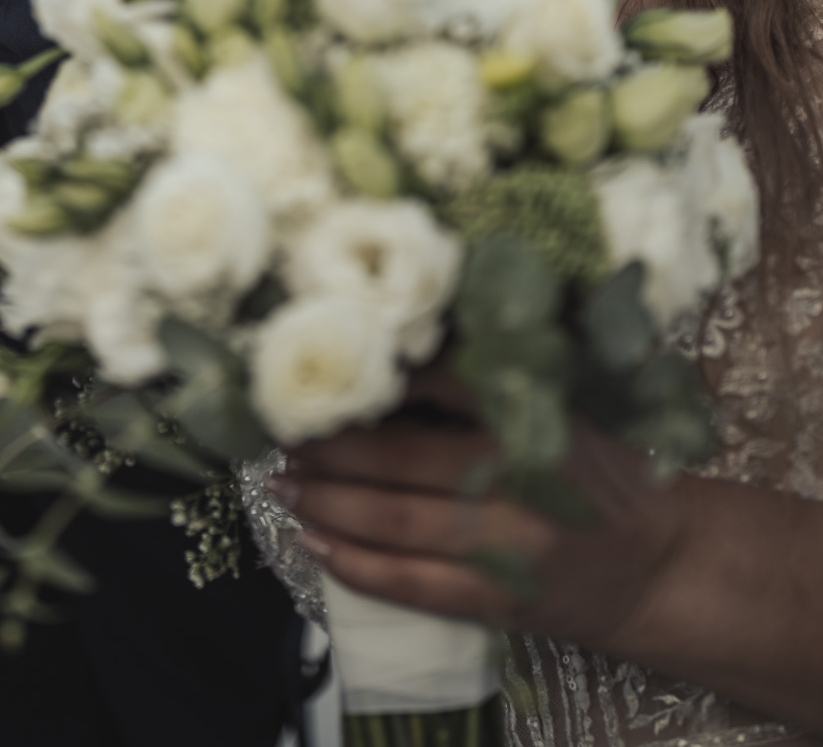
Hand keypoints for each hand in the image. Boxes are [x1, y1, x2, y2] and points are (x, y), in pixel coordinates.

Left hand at [275, 369, 691, 653]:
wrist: (663, 570)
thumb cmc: (606, 475)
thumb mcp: (567, 410)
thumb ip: (498, 381)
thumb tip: (408, 341)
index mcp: (535, 421)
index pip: (445, 382)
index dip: (380, 374)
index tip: (328, 360)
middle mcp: (516, 482)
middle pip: (401, 457)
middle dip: (330, 445)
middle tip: (279, 428)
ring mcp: (505, 547)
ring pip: (394, 522)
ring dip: (327, 502)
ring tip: (282, 484)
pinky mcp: (497, 601)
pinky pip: (411, 584)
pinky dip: (357, 566)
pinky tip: (315, 544)